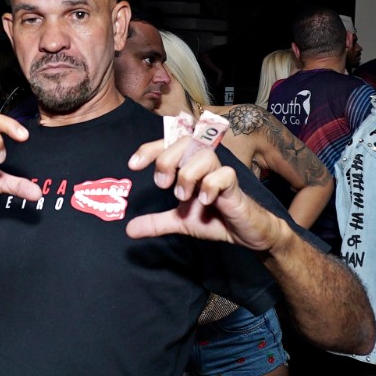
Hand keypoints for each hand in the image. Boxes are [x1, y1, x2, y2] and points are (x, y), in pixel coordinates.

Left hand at [124, 136, 287, 251]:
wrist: (246, 234)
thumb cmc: (216, 219)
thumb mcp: (180, 221)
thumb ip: (156, 222)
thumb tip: (129, 229)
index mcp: (188, 167)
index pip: (169, 145)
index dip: (150, 149)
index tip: (133, 165)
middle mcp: (203, 166)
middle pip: (185, 141)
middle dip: (167, 159)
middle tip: (161, 185)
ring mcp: (220, 173)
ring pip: (204, 154)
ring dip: (187, 174)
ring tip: (183, 196)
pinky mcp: (235, 186)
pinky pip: (224, 174)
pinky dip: (210, 186)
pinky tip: (205, 202)